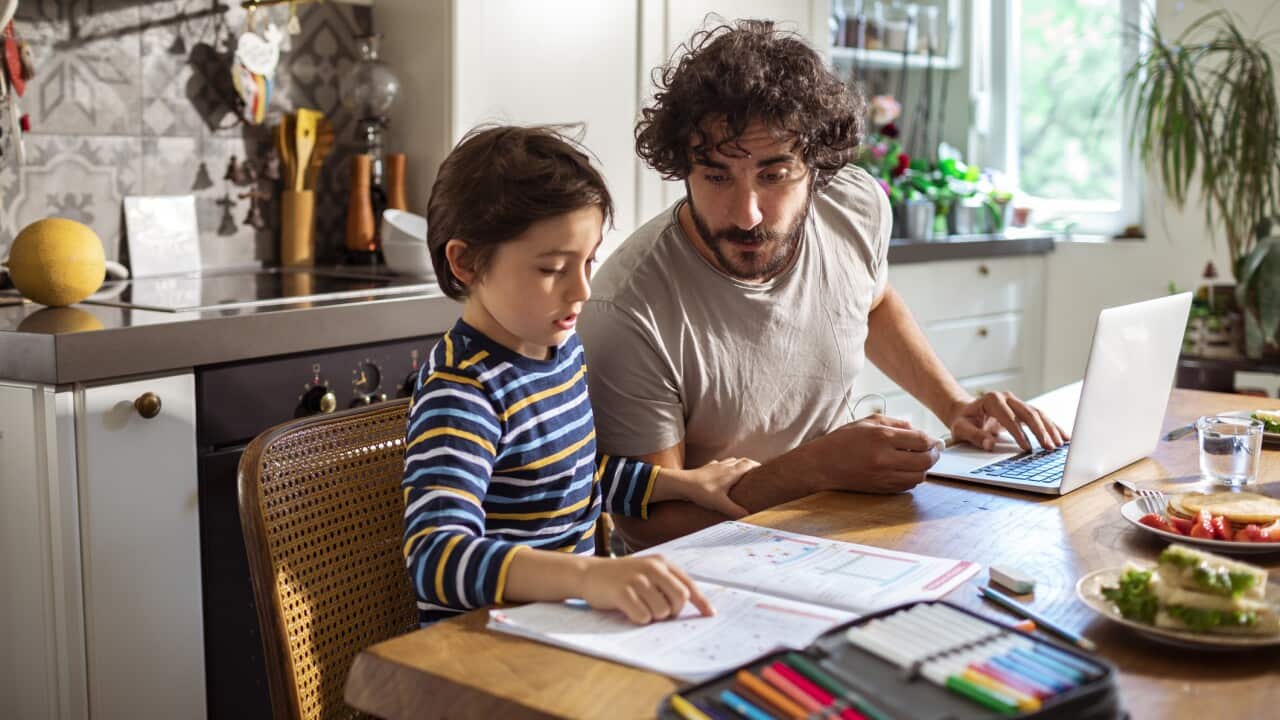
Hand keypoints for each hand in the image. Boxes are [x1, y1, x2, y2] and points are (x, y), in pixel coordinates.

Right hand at [578, 555, 712, 623]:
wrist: (589, 573)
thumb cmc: (622, 578)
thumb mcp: (647, 572)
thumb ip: (667, 584)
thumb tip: (693, 606)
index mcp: (662, 562)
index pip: (688, 584)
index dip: (701, 601)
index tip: (710, 614)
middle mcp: (652, 568)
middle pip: (680, 599)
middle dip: (673, 612)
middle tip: (659, 611)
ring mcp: (637, 579)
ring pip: (662, 611)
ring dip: (653, 616)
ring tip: (641, 608)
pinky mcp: (622, 592)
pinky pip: (643, 617)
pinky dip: (639, 619)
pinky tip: (630, 611)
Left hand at [669, 457, 758, 518]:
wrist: (681, 483)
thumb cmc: (701, 492)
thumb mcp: (720, 504)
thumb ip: (735, 510)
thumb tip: (749, 516)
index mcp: (732, 472)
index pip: (749, 464)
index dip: (758, 466)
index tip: (766, 471)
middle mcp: (725, 466)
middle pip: (742, 460)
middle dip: (751, 465)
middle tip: (757, 472)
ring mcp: (715, 465)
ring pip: (731, 460)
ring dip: (739, 464)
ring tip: (742, 472)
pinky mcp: (706, 467)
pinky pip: (719, 464)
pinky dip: (725, 466)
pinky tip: (722, 472)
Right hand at [821, 414, 941, 493]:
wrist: (821, 465)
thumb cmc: (843, 440)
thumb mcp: (868, 422)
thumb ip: (896, 423)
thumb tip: (918, 431)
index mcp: (882, 437)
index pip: (921, 441)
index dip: (933, 441)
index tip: (936, 441)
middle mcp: (885, 459)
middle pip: (925, 461)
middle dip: (934, 455)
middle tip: (935, 451)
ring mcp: (883, 476)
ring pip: (919, 476)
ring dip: (925, 468)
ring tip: (921, 460)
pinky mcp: (881, 488)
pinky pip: (908, 486)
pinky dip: (913, 478)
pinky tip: (908, 470)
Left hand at [947, 391, 1069, 451]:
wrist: (965, 411)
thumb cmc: (963, 420)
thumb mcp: (961, 429)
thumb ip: (975, 436)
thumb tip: (990, 445)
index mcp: (992, 400)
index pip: (1009, 417)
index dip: (1019, 433)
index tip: (1027, 448)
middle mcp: (1007, 398)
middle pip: (1028, 413)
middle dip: (1040, 431)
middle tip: (1049, 447)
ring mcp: (1017, 402)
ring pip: (1038, 414)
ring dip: (1050, 429)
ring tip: (1059, 444)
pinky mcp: (1023, 409)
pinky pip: (1040, 417)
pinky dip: (1052, 427)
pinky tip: (1063, 437)